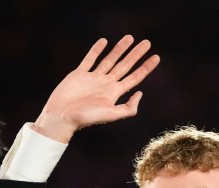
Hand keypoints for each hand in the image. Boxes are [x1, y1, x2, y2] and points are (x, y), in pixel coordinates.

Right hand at [32, 35, 159, 142]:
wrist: (62, 116)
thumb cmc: (86, 118)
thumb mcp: (112, 114)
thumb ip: (128, 107)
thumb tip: (140, 92)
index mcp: (114, 93)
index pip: (134, 77)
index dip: (146, 67)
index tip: (156, 57)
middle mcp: (106, 84)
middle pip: (125, 65)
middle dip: (136, 54)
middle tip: (147, 42)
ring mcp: (93, 78)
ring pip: (110, 59)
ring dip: (120, 49)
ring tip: (130, 37)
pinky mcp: (79, 74)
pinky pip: (90, 59)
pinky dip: (96, 50)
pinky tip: (104, 41)